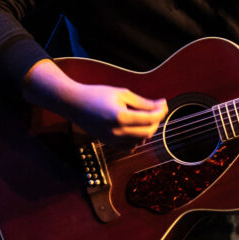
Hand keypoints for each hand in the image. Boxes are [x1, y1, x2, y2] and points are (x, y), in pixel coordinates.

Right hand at [22, 59, 166, 145]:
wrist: (74, 104)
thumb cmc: (97, 95)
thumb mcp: (122, 94)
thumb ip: (143, 102)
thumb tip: (161, 105)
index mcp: (120, 116)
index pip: (150, 118)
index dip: (160, 111)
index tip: (164, 103)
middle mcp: (116, 131)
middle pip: (148, 132)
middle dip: (156, 121)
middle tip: (157, 109)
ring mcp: (112, 140)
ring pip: (140, 140)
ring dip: (147, 129)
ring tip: (145, 116)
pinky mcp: (109, 143)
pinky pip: (130, 146)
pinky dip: (137, 138)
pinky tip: (135, 127)